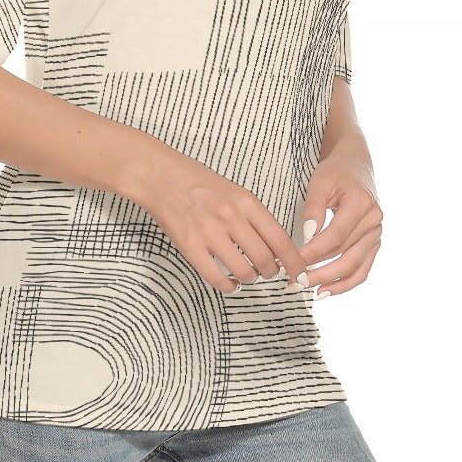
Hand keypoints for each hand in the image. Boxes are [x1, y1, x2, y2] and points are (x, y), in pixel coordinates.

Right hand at [134, 151, 311, 294]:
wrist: (161, 175)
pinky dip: (228, 286)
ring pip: (244, 271)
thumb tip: (274, 248)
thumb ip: (254, 217)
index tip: (301, 275)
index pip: (281, 240)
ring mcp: (209, 232)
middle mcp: (231, 217)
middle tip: (269, 273)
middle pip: (265, 260)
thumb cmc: (198, 181)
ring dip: (250, 279)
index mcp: (246, 201)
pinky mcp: (190, 246)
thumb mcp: (234, 191)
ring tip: (247, 275)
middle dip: (271, 273)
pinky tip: (231, 283)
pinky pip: (216, 278)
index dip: (295, 263)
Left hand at [298, 152, 383, 295]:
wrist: (356, 167)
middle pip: (345, 254)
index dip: (314, 252)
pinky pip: (363, 269)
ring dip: (331, 282)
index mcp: (361, 203)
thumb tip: (308, 233)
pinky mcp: (374, 243)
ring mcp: (377, 234)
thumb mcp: (320, 180)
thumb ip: (314, 206)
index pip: (336, 236)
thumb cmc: (335, 172)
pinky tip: (326, 291)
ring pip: (356, 267)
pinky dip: (346, 283)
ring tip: (308, 290)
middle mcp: (374, 221)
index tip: (293, 261)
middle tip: (294, 282)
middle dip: (319, 272)